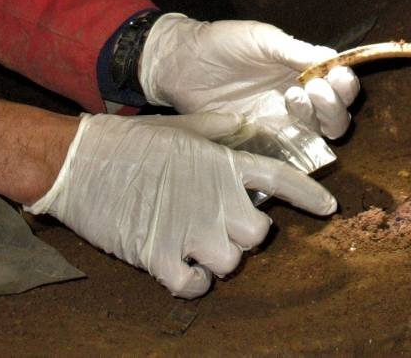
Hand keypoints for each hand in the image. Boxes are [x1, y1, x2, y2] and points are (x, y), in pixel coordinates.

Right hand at [24, 111, 336, 297]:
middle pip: (259, 234)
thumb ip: (219, 130)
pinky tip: (181, 267)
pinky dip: (192, 282)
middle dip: (245, 233)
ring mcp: (189, 229)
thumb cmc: (131, 141)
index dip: (309, 196)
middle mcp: (215, 197)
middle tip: (222, 225)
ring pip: (231, 263)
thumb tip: (243, 126)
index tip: (329, 208)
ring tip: (197, 244)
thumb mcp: (182, 126)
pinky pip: (195, 285)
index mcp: (222, 163)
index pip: (281, 179)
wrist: (81, 161)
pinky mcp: (160, 256)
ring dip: (218, 259)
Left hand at [139, 14, 359, 138]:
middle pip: (337, 114)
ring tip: (293, 97)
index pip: (339, 82)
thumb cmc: (222, 44)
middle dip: (335, 104)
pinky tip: (282, 122)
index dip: (345, 82)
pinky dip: (297, 143)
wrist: (182, 64)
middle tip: (314, 88)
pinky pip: (290, 151)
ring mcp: (281, 121)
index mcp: (303, 70)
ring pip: (320, 133)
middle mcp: (299, 98)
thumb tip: (331, 58)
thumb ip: (295, 51)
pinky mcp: (261, 140)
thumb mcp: (261, 39)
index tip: (335, 74)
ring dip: (318, 118)